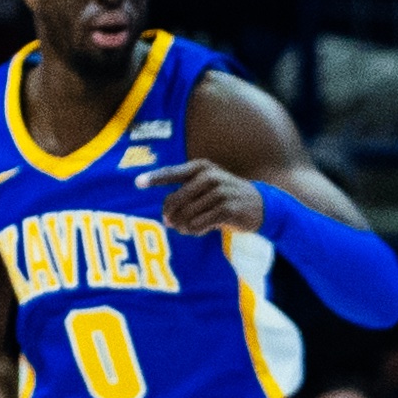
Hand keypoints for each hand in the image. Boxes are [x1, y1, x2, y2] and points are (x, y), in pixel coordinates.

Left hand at [138, 160, 262, 234]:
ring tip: (187, 228)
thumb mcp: (208, 187)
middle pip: (175, 199)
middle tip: (170, 224)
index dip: (154, 178)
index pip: (173, 172)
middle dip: (170, 215)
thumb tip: (166, 216)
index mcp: (201, 167)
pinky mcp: (227, 209)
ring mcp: (219, 192)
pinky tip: (200, 230)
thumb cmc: (226, 197)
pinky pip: (199, 224)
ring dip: (183, 226)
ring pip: (186, 215)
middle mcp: (209, 176)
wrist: (260, 206)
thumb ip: (186, 194)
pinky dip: (195, 230)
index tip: (137, 183)